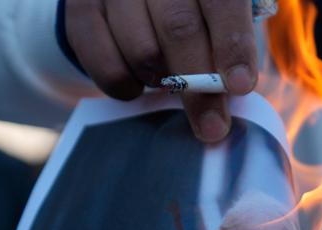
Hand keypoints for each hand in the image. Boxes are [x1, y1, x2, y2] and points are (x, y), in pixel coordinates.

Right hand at [63, 0, 257, 141]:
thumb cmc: (186, 8)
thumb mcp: (211, 14)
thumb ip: (223, 44)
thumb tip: (233, 93)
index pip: (221, 1)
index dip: (232, 43)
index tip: (240, 85)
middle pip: (179, 27)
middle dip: (199, 86)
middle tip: (212, 126)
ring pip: (143, 51)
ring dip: (162, 81)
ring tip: (167, 81)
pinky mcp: (81, 8)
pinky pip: (107, 65)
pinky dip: (127, 88)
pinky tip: (137, 83)